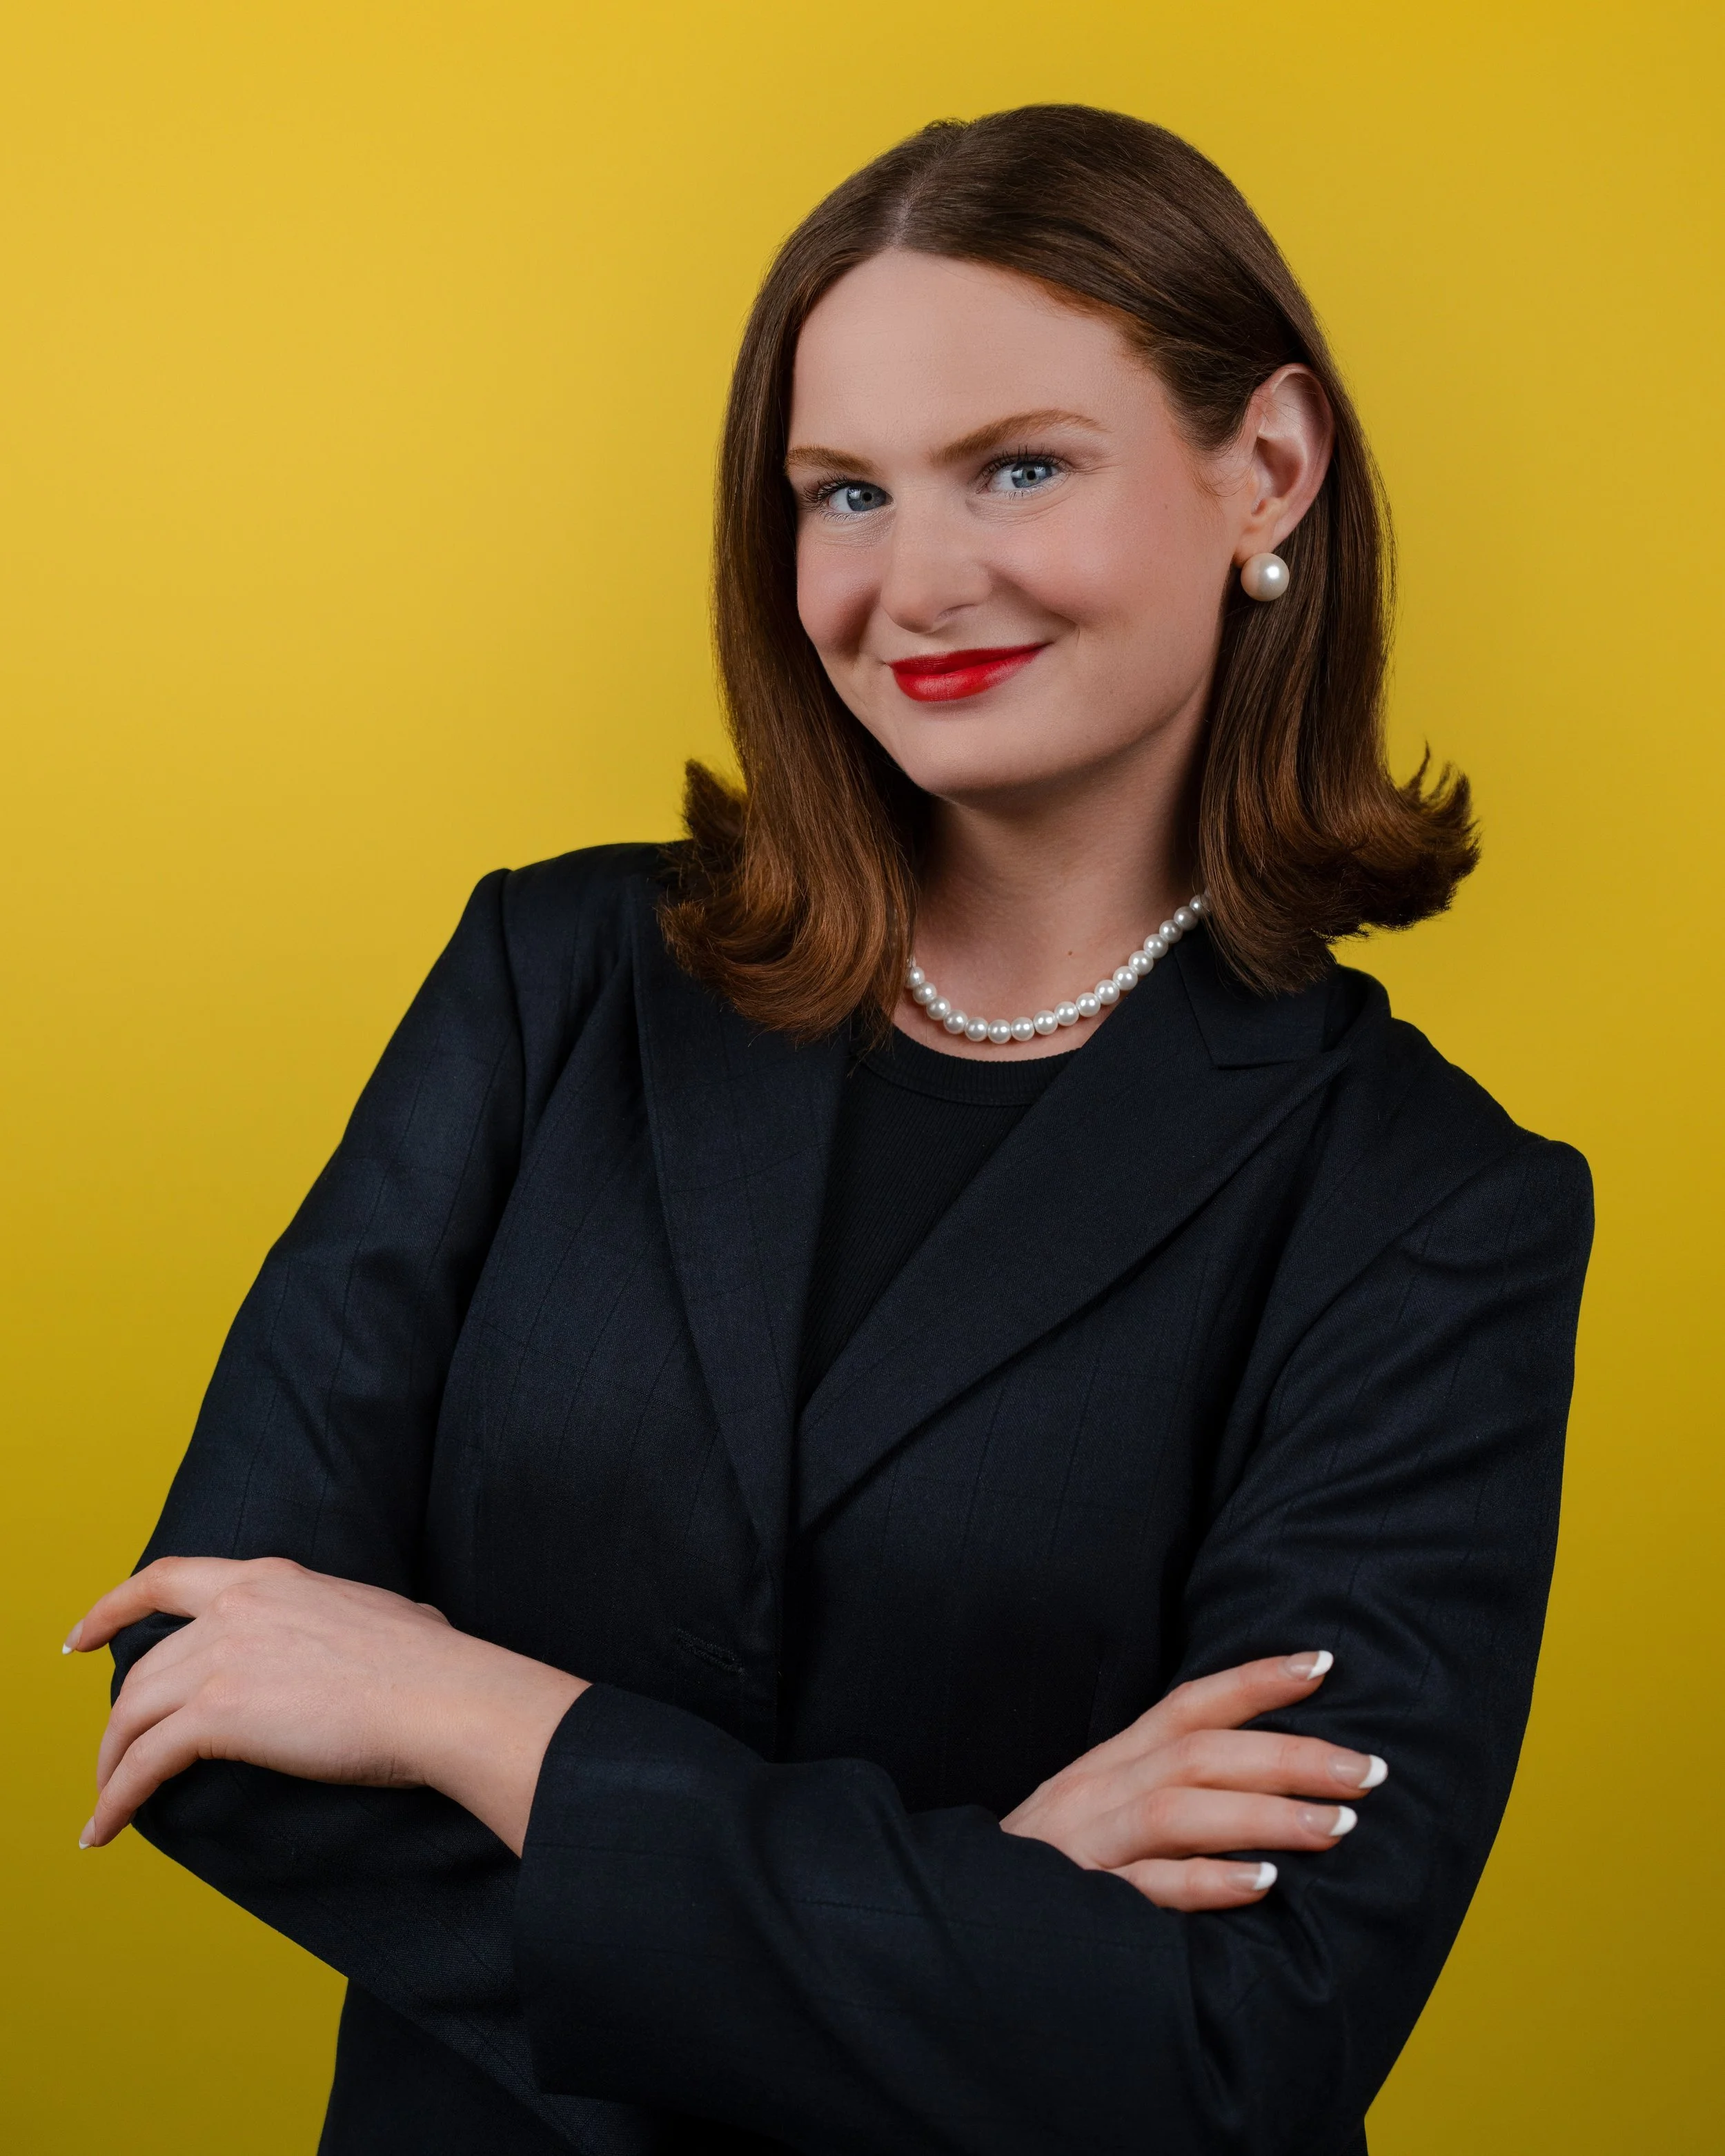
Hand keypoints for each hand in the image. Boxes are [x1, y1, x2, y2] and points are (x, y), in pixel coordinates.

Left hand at [66, 1557, 586, 1855]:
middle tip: (114, 1753)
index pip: (168, 1579)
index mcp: (271, 1579)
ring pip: (132, 1714)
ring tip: (107, 1801)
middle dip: (118, 1717)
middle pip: (145, 1667)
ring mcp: (222, 1658)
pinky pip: (141, 1763)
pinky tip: (103, 1828)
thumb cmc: (433, 1665)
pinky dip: (114, 1800)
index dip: (113, 1607)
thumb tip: (410, 1623)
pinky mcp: (218, 1715)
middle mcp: (235, 1608)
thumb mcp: (387, 1612)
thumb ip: (363, 1616)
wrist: (442, 1696)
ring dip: (112, 1764)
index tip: (82, 1637)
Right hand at [1001, 1651, 1385, 1910]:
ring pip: (1178, 1809)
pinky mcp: (1077, 1905)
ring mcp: (1085, 1845)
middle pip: (1198, 1753)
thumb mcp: (1100, 1810)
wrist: (962, 1920)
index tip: (1324, 1664)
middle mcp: (1097, 1790)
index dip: (1255, 1680)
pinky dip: (1206, 1881)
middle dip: (1289, 1755)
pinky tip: (1263, 1884)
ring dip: (1263, 1812)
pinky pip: (1146, 1888)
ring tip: (1338, 1824)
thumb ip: (1168, 1790)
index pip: (1188, 1705)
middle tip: (1370, 1770)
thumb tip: (1266, 1779)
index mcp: (1109, 1763)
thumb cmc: (1052, 1869)